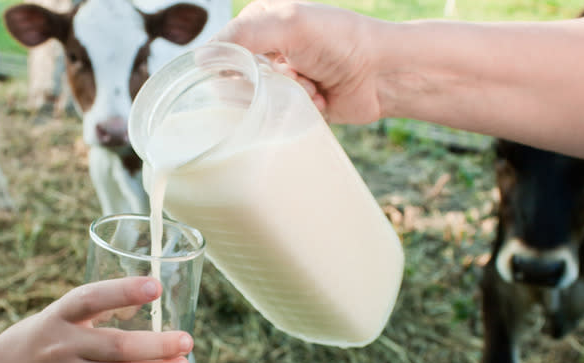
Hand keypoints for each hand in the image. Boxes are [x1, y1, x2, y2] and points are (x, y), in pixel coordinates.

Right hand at [0, 277, 192, 362]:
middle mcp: (61, 345)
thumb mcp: (62, 313)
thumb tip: (149, 294)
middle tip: (187, 341)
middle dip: (158, 345)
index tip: (155, 286)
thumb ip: (100, 306)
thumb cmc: (44, 336)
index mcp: (60, 314)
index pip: (91, 298)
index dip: (123, 291)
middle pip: (117, 346)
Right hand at [214, 0, 386, 123]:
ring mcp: (281, 78)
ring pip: (259, 102)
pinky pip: (279, 117)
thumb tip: (201, 58)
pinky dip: (300, 110)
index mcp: (259, 23)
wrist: (382, 74)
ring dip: (288, 97)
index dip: (237, 65)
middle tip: (297, 75)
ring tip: (313, 87)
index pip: (223, 50)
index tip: (263, 68)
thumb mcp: (289, 25)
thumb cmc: (340, 41)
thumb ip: (244, 36)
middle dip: (269, 83)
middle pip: (238, 80)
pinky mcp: (295, 104)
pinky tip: (321, 99)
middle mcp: (266, 50)